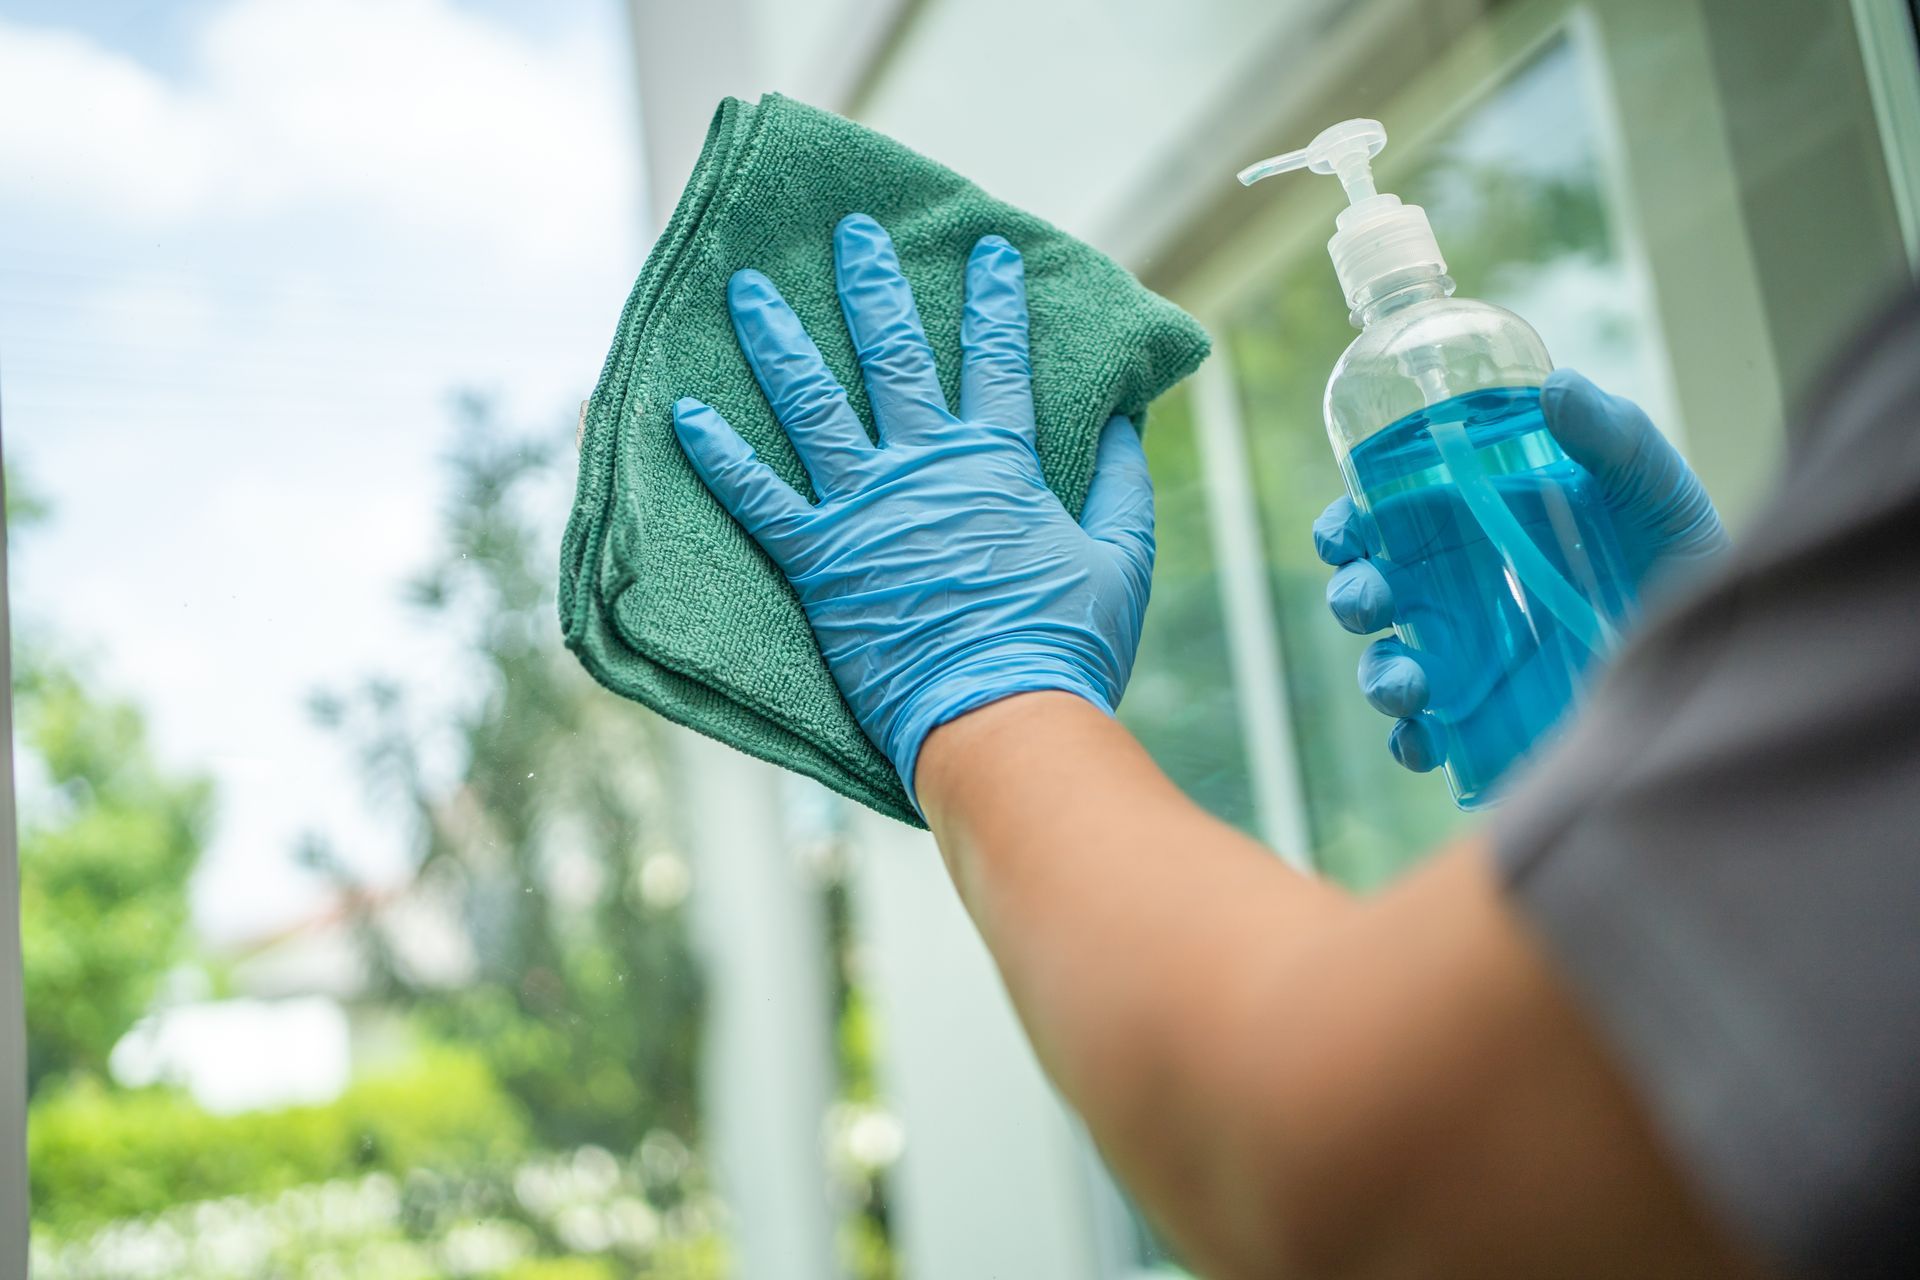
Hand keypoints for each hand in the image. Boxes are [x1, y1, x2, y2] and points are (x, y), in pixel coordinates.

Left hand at [673, 213, 1154, 805]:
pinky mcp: (819, 560)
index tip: (988, 252)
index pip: (997, 360)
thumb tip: (1128, 424)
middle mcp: (925, 467)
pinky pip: (758, 498)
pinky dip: (720, 456)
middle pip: (893, 357)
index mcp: (998, 464)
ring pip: (812, 405)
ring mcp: (866, 508)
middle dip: (872, 288)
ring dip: (779, 342)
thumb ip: (1123, 486)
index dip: (994, 302)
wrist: (1001, 719)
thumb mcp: (1122, 560)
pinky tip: (686, 414)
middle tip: (851, 234)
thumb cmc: (1065, 646)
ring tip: (747, 288)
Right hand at [1313, 369, 1727, 771]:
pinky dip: (1409, 743)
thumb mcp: (1650, 483)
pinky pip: (1425, 737)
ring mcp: (1465, 660)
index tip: (1344, 534)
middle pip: (1370, 593)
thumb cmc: (1679, 549)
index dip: (1345, 527)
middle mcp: (1453, 594)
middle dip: (1352, 598)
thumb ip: (1611, 434)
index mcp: (1465, 528)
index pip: (1380, 521)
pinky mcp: (1486, 721)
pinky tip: (1422, 742)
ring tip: (1406, 688)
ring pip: (1388, 667)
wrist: (1729, 643)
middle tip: (1370, 602)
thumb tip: (1554, 389)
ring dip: (1379, 676)